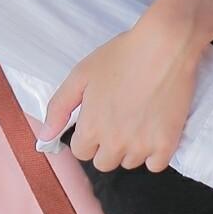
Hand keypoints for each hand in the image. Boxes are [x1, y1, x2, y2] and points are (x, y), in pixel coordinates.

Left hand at [32, 8, 206, 173]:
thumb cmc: (121, 56)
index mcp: (91, 127)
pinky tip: (153, 131)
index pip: (81, 152)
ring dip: (129, 148)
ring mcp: (142, 146)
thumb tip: (45, 136)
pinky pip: (155, 165)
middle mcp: (115, 143)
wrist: (164, 47)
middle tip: (117, 119)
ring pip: (129, 163)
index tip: (97, 119)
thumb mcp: (80, 75)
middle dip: (106, 145)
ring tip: (137, 120)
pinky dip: (153, 153)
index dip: (87, 136)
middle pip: (104, 163)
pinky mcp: (168, 144)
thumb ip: (59, 108)